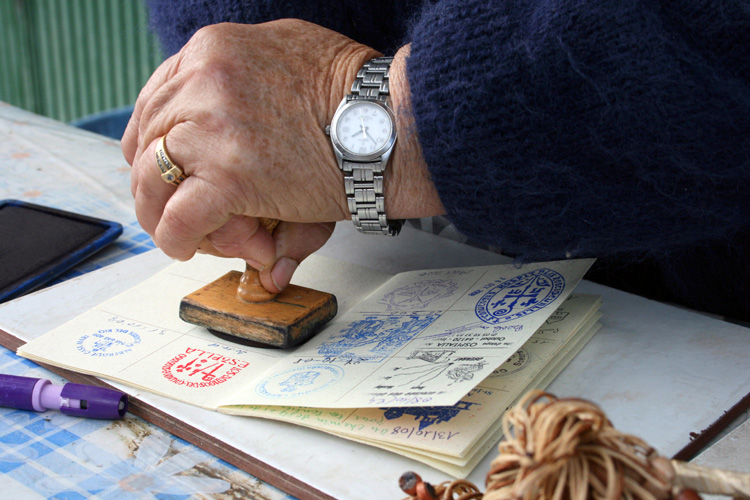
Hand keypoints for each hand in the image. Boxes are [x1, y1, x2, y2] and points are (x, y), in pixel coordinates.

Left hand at [123, 20, 443, 291]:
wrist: (386, 120)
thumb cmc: (353, 91)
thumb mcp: (288, 53)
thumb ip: (246, 79)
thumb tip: (229, 119)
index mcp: (211, 50)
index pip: (156, 100)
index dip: (157, 141)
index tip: (168, 164)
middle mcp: (202, 82)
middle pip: (146, 141)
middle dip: (157, 181)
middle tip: (176, 205)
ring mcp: (211, 129)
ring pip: (151, 180)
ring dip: (162, 212)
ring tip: (186, 230)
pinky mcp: (229, 177)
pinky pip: (178, 218)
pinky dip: (177, 239)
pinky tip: (189, 247)